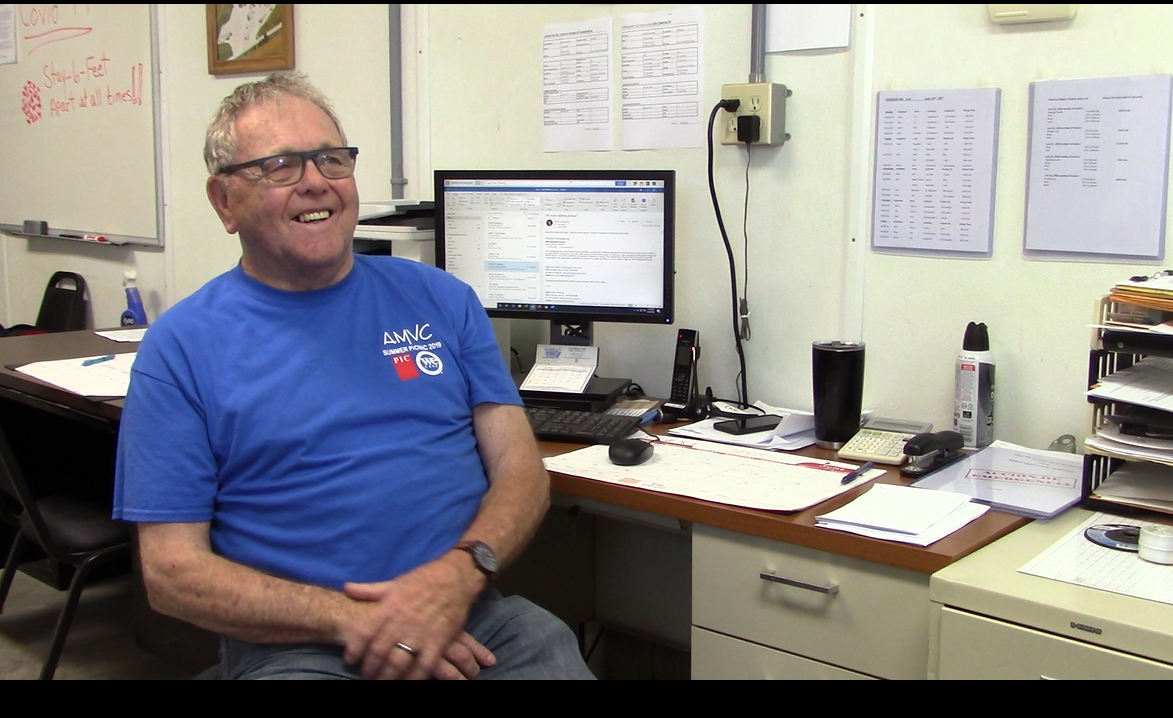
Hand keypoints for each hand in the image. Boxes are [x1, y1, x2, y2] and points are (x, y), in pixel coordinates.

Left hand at [339, 554, 483, 679]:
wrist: (455, 578)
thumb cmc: (423, 580)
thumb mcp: (394, 583)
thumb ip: (369, 590)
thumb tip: (347, 588)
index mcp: (388, 607)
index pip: (364, 633)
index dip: (354, 650)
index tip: (351, 660)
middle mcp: (401, 622)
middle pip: (378, 652)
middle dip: (369, 669)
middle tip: (366, 676)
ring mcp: (420, 634)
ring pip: (398, 662)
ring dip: (387, 677)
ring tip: (381, 682)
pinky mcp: (439, 642)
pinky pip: (423, 666)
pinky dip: (414, 678)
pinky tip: (407, 682)